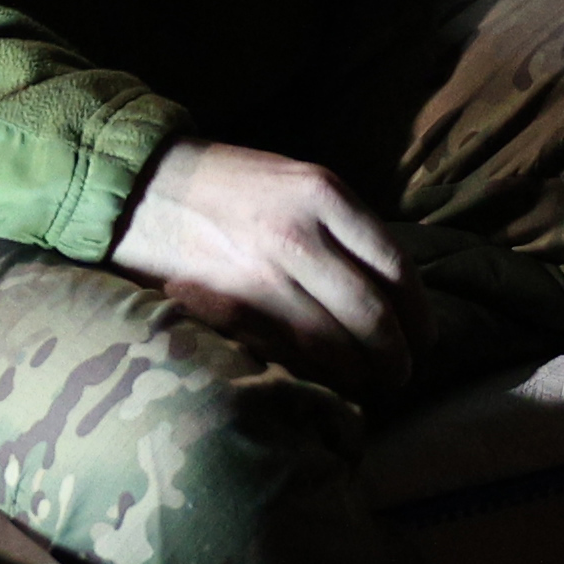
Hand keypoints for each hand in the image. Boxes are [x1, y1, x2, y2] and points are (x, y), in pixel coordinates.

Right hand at [115, 141, 421, 371]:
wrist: (139, 187)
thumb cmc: (224, 184)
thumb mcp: (294, 180)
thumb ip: (340, 227)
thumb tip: (387, 287)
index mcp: (324, 194)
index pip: (396, 267)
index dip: (419, 314)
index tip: (424, 338)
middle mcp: (300, 234)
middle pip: (372, 313)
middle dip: (395, 354)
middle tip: (401, 374)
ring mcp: (262, 274)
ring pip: (334, 342)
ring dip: (360, 372)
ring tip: (369, 383)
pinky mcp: (229, 306)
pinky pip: (288, 350)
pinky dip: (315, 372)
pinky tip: (325, 378)